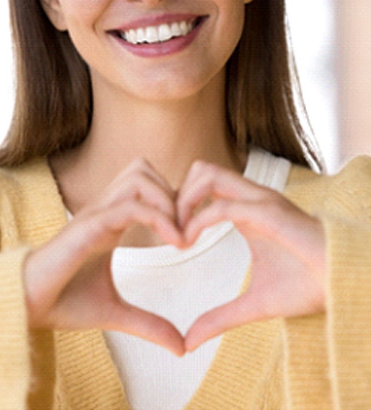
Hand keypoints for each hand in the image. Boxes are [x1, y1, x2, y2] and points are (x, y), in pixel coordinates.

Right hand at [23, 159, 184, 355]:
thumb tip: (181, 347)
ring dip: (167, 200)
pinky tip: (173, 243)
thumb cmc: (64, 301)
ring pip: (139, 176)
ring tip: (180, 237)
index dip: (174, 201)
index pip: (147, 184)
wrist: (25, 306)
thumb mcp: (116, 312)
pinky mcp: (88, 225)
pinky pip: (129, 205)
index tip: (191, 235)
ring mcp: (96, 213)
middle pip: (144, 168)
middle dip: (174, 193)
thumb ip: (149, 324)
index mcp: (111, 220)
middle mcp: (105, 209)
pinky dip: (157, 217)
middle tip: (189, 231)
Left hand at [177, 161, 325, 351]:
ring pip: (207, 174)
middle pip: (200, 169)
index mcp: (246, 210)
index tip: (168, 236)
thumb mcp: (254, 305)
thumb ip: (220, 318)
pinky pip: (224, 206)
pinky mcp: (269, 213)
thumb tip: (189, 341)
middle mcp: (250, 198)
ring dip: (183, 201)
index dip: (179, 204)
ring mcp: (259, 201)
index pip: (202, 185)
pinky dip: (197, 220)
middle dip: (175, 194)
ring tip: (177, 236)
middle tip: (166, 230)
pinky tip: (188, 242)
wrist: (345, 284)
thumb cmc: (307, 286)